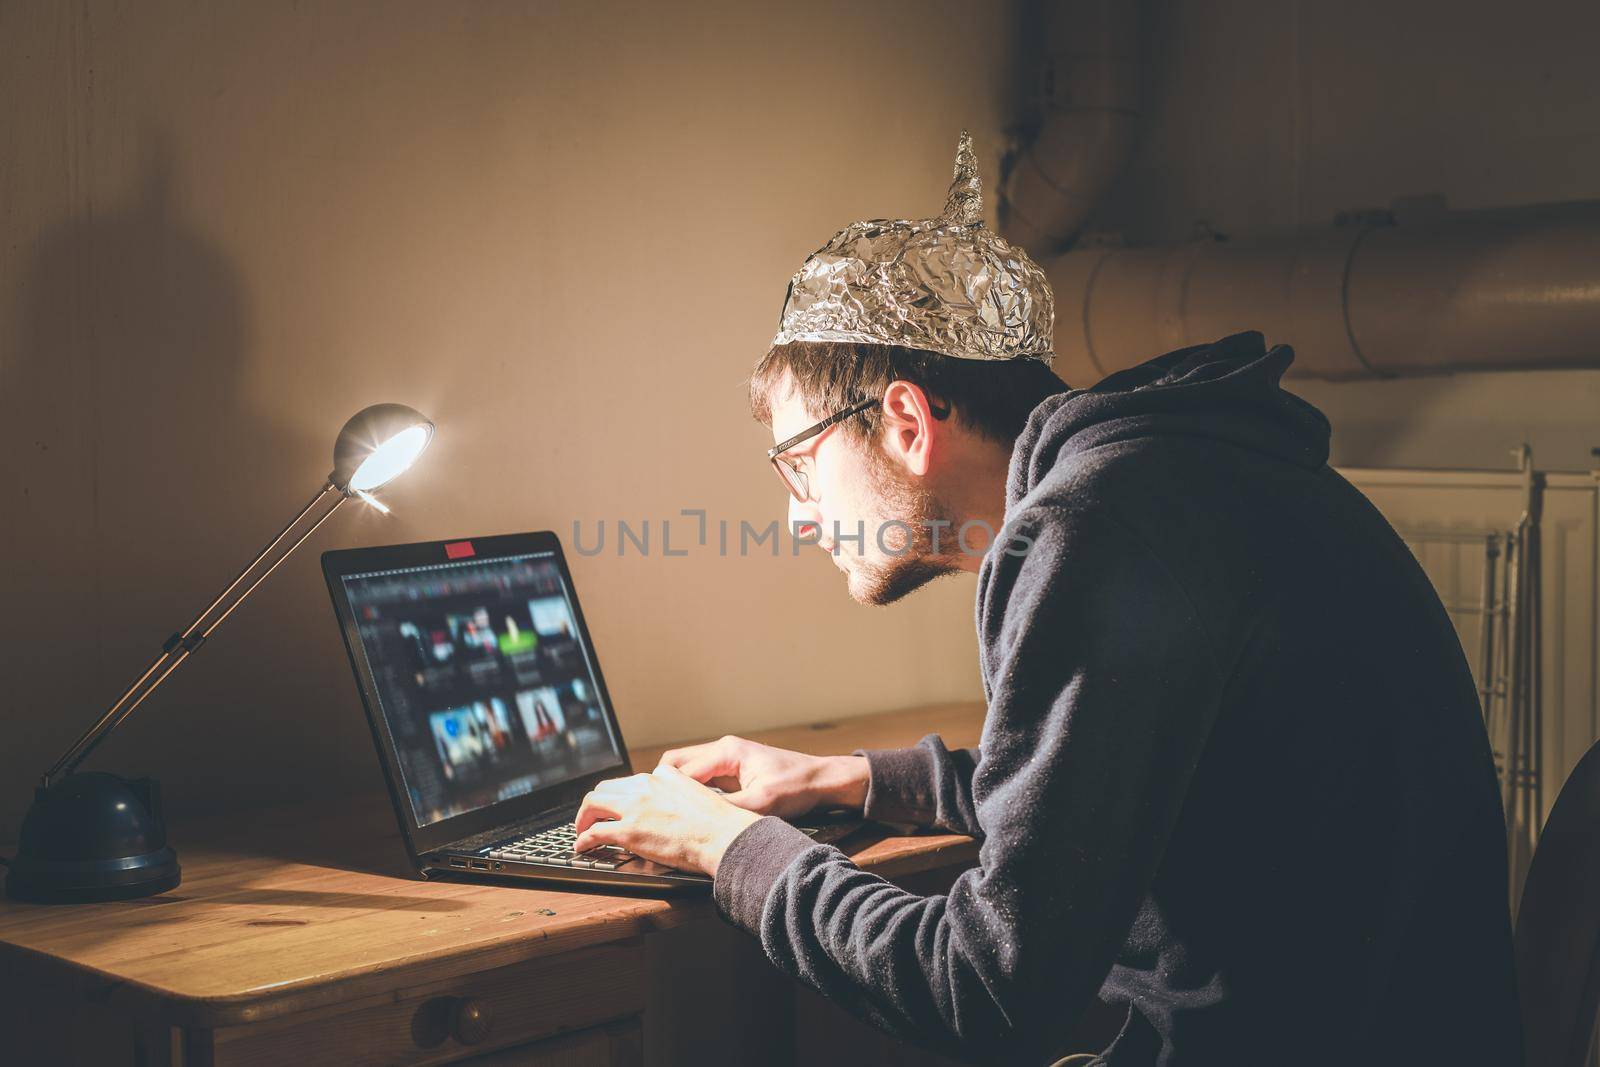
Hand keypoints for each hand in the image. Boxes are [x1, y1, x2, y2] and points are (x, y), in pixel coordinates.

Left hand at [573, 764, 761, 876]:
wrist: (723, 837)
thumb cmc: (718, 824)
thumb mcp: (696, 793)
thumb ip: (676, 793)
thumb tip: (667, 807)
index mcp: (662, 776)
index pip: (630, 781)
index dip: (619, 796)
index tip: (616, 807)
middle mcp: (645, 786)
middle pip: (605, 788)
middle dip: (594, 804)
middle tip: (592, 817)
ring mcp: (635, 808)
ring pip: (592, 804)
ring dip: (583, 818)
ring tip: (582, 831)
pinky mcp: (628, 831)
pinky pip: (594, 832)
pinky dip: (583, 839)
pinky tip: (582, 846)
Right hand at [658, 735, 868, 818]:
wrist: (822, 781)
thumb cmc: (797, 786)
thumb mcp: (763, 803)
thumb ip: (730, 810)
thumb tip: (701, 822)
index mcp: (727, 751)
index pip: (682, 770)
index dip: (668, 793)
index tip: (658, 814)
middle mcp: (722, 750)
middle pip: (676, 764)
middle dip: (666, 788)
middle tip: (660, 815)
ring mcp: (726, 760)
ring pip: (686, 772)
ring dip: (679, 793)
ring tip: (672, 817)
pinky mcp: (731, 772)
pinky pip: (702, 781)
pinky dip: (694, 795)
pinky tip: (693, 815)